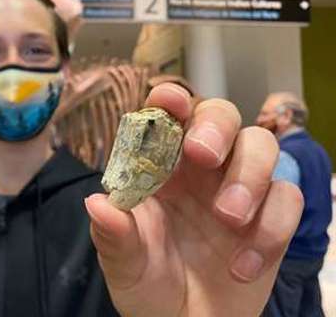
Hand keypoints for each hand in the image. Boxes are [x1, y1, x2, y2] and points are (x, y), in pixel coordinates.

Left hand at [85, 83, 303, 316]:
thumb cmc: (149, 285)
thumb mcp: (124, 265)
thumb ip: (114, 236)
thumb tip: (98, 203)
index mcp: (159, 168)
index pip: (168, 119)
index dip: (170, 101)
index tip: (169, 101)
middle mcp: (201, 170)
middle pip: (221, 116)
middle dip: (215, 126)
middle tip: (202, 155)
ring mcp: (239, 189)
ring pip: (261, 145)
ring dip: (248, 175)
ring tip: (227, 219)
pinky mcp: (271, 217)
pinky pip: (287, 198)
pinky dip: (272, 227)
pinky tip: (242, 265)